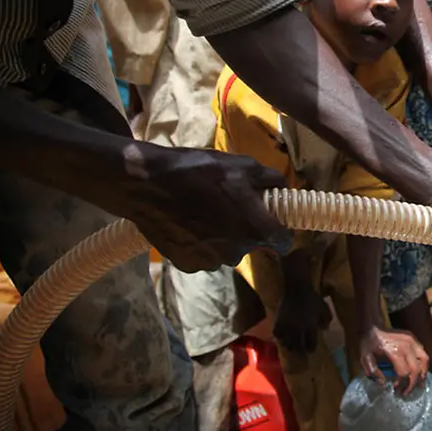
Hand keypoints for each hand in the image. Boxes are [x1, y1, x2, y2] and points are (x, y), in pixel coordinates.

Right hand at [116, 145, 291, 271]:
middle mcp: (236, 252)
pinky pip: (203, 257)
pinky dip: (200, 244)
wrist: (148, 184)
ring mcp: (210, 261)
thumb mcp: (242, 165)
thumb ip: (270, 179)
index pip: (284, 243)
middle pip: (252, 245)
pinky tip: (189, 224)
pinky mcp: (187, 265)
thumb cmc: (199, 172)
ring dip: (223, 238)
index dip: (281, 232)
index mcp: (255, 229)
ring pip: (227, 252)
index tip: (274, 222)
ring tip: (205, 213)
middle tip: (230, 206)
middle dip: (247, 229)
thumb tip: (282, 188)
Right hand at [273, 282, 331, 352]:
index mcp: (311, 327)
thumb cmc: (312, 298)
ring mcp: (288, 326)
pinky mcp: (278, 321)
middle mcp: (298, 329)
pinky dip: (279, 336)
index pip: (311, 344)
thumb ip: (326, 319)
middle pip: (297, 346)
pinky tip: (281, 336)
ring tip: (289, 347)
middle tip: (299, 353)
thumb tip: (325, 329)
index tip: (310, 350)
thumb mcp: (324, 308)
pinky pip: (277, 333)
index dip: (310, 348)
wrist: (297, 288)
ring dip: (288, 345)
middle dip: (299, 351)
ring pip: (286, 342)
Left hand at [360, 326, 429, 394]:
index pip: (404, 373)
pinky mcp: (413, 338)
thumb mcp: (366, 358)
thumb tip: (383, 383)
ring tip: (419, 383)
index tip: (396, 389)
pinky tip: (418, 369)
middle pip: (416, 369)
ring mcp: (412, 341)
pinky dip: (423, 362)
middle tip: (407, 391)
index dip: (401, 384)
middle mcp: (406, 346)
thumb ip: (373, 372)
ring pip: (425, 359)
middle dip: (413, 383)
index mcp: (395, 352)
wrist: (372, 326)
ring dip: (423, 373)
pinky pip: (423, 351)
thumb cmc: (369, 343)